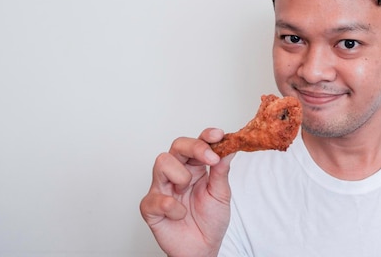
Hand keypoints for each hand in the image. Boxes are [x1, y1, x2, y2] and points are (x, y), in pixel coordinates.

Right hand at [140, 128, 234, 256]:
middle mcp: (177, 173)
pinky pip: (156, 197)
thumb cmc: (210, 220)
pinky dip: (172, 206)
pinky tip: (181, 214)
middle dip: (195, 147)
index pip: (197, 143)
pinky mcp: (150, 207)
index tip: (218, 135)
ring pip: (162, 162)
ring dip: (180, 175)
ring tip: (187, 191)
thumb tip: (229, 147)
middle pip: (177, 145)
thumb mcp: (222, 194)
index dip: (206, 136)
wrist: (203, 249)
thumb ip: (222, 171)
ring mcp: (162, 188)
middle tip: (210, 159)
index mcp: (195, 168)